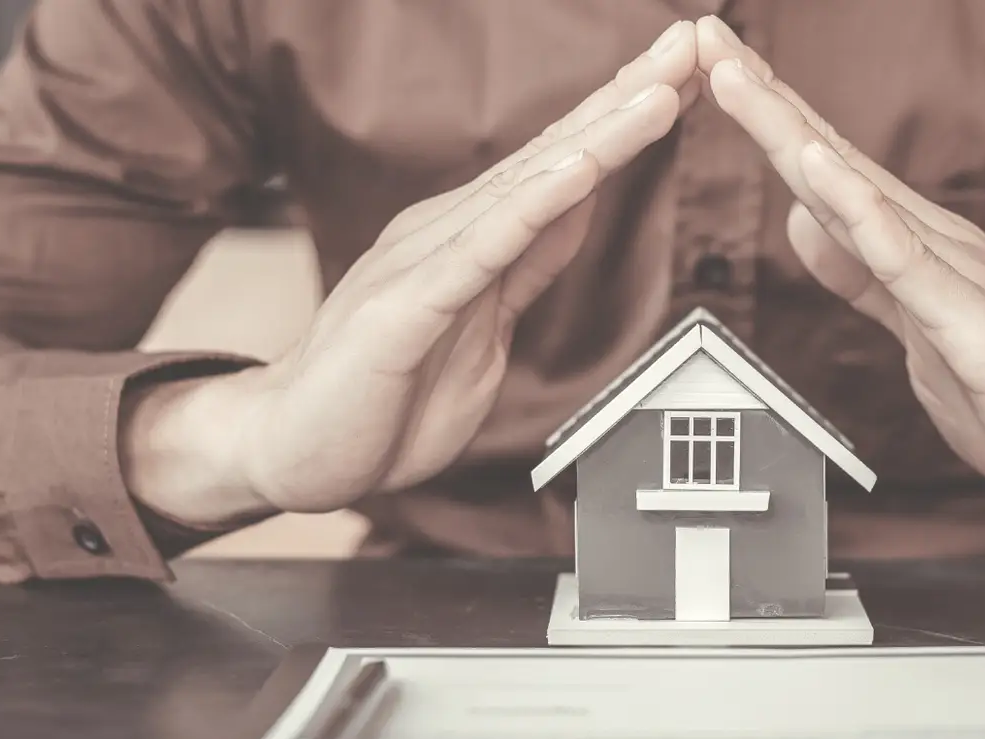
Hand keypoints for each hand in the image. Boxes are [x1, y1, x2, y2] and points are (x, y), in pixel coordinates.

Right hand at [123, 22, 699, 524]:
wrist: (290, 451)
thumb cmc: (385, 397)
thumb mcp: (484, 325)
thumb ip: (527, 265)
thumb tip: (579, 205)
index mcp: (473, 236)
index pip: (563, 164)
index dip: (625, 116)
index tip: (687, 70)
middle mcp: (448, 230)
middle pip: (555, 153)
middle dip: (627, 97)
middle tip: (693, 41)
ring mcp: (424, 262)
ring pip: (528, 188)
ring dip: (598, 137)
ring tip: (657, 92)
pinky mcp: (405, 308)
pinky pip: (482, 251)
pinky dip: (533, 208)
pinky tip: (578, 171)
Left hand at [695, 18, 984, 536]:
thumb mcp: (916, 329)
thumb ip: (862, 276)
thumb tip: (805, 221)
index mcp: (911, 244)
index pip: (825, 169)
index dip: (766, 118)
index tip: (711, 67)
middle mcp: (931, 240)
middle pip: (830, 159)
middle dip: (763, 100)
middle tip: (705, 37)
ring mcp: (953, 275)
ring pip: (857, 193)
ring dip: (794, 135)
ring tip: (740, 81)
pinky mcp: (971, 323)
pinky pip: (905, 263)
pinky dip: (860, 214)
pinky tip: (820, 174)